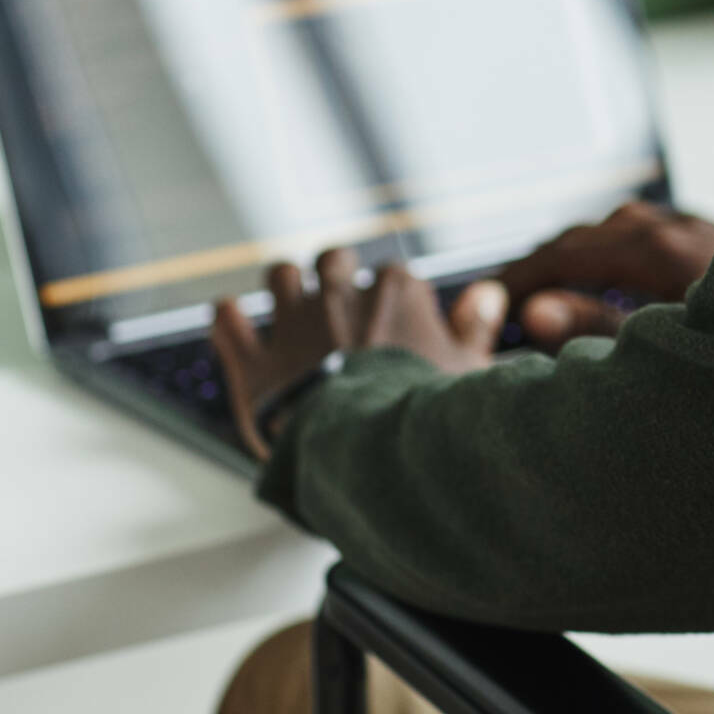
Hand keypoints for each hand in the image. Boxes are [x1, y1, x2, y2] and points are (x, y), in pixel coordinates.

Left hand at [210, 248, 505, 461]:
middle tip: (342, 298)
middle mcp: (340, 296)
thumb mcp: (470, 373)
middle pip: (336, 258)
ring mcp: (293, 324)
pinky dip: (229, 319)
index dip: (398, 301)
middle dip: (338, 272)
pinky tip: (234, 321)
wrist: (367, 455)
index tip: (402, 328)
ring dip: (285, 284)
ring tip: (290, 301)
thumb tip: (486, 292)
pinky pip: (227, 320)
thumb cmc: (424, 417)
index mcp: (395, 294)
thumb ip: (477, 327)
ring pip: (281, 274)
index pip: (397, 276)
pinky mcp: (254, 361)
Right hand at [498, 201, 713, 348]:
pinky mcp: (710, 236)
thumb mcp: (667, 342)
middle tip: (504, 304)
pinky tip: (608, 280)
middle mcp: (669, 224)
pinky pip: (643, 233)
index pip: (562, 255)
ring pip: (612, 231)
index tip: (487, 304)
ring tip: (546, 292)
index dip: (519, 280)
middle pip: (582, 238)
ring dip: (572, 259)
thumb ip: (597, 327)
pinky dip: (608, 254)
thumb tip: (531, 313)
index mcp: (654, 248)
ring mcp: (692, 225)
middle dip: (539, 269)